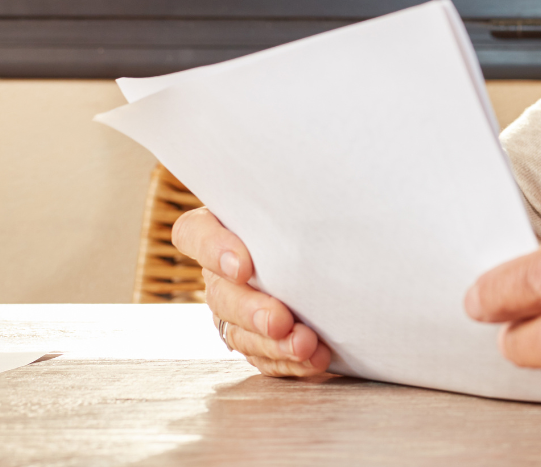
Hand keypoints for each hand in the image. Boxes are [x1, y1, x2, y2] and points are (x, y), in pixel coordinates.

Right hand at [172, 206, 333, 377]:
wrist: (340, 248)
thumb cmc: (317, 211)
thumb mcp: (304, 200)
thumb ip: (300, 198)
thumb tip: (332, 185)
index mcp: (224, 227)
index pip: (194, 233)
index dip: (212, 249)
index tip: (242, 265)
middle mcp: (222, 271)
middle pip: (220, 294)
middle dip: (251, 310)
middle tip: (279, 320)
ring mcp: (235, 308)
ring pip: (239, 332)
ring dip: (273, 344)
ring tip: (306, 345)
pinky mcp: (256, 338)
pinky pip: (263, 357)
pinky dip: (289, 362)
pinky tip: (314, 360)